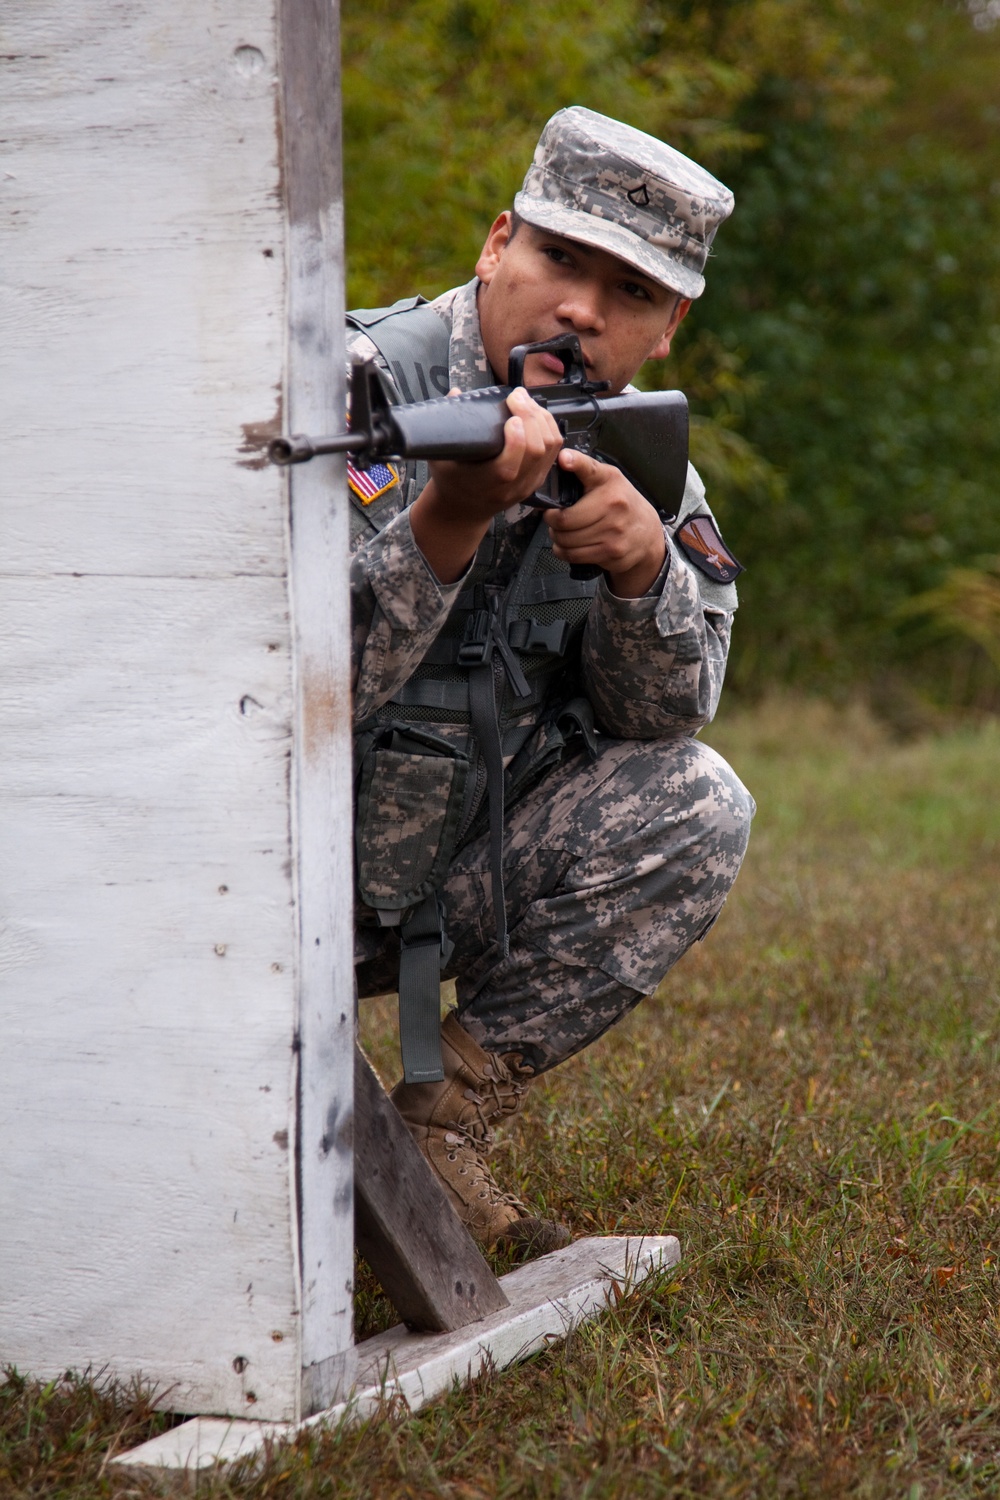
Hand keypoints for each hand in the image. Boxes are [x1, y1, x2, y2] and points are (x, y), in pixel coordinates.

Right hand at [410, 387, 562, 582]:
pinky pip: (553, 450)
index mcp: (487, 484)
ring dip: (541, 418)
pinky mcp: (538, 478)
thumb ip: (446, 427)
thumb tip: (455, 394)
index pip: (509, 466)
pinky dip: (548, 426)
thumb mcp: (440, 458)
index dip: (516, 439)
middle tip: (517, 396)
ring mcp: (529, 484)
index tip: (510, 415)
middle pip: (536, 450)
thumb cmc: (451, 480)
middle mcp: (512, 487)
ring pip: (550, 447)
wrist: (463, 510)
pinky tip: (536, 413)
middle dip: (530, 416)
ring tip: (526, 401)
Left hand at [544, 448, 666, 597]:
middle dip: (552, 520)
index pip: (589, 468)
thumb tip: (561, 458)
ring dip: (557, 537)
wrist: (646, 532)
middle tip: (554, 518)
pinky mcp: (611, 552)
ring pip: (566, 539)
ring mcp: (613, 530)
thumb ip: (584, 469)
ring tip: (561, 531)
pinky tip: (567, 544)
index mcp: (609, 481)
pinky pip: (573, 555)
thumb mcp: (607, 479)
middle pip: (564, 519)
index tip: (564, 459)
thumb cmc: (620, 503)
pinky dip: (563, 551)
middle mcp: (613, 504)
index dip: (574, 462)